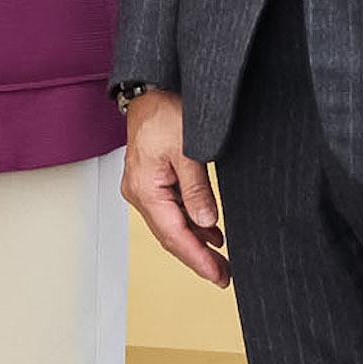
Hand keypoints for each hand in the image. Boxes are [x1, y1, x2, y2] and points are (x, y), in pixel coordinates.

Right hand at [120, 89, 229, 287]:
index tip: (218, 274)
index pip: (173, 234)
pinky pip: (169, 210)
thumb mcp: (188, 150)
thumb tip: (207, 221)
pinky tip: (208, 229)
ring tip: (220, 257)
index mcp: (145, 188)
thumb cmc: (164, 111)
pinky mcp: (150, 180)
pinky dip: (189, 222)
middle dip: (197, 256)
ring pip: (170, 224)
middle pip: (169, 235)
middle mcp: (139, 192)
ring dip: (194, 241)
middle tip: (224, 274)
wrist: (150, 89)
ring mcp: (142, 186)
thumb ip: (196, 189)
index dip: (197, 258)